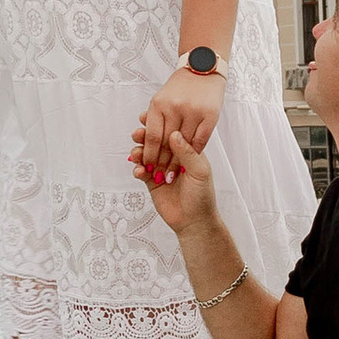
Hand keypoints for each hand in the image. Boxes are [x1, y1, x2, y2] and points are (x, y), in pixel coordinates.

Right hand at [131, 108, 223, 237]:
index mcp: (186, 150)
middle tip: (137, 134)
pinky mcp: (151, 182)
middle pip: (155, 141)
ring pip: (145, 154)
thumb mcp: (200, 171)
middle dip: (144, 136)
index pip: (171, 132)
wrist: (194, 221)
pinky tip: (139, 171)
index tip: (147, 116)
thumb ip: (187, 152)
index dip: (160, 124)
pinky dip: (137, 169)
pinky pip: (141, 171)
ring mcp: (161, 168)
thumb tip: (174, 133)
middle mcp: (172, 157)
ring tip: (136, 154)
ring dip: (138, 151)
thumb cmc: (202, 196)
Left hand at [143, 63, 225, 164]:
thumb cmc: (180, 86)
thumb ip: (153, 119)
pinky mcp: (210, 115)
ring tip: (173, 173)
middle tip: (160, 175)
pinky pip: (201, 140)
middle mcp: (175, 108)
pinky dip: (195, 151)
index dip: (149, 155)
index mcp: (159, 104)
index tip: (148, 166)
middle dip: (162, 163)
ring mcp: (193, 111)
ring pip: (184, 145)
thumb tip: (141, 142)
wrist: (203, 68)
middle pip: (166, 144)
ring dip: (178, 162)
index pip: (152, 137)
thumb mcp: (161, 99)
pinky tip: (190, 159)